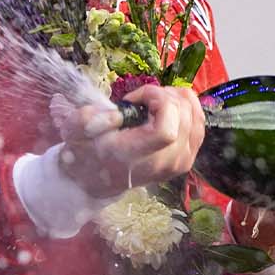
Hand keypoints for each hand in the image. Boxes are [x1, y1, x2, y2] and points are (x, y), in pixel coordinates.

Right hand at [50, 83, 205, 199]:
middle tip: (142, 98)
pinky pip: (199, 124)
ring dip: (176, 99)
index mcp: (137, 157)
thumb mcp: (75, 130)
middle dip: (164, 95)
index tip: (136, 98)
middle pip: (184, 116)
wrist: (98, 179)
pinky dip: (187, 108)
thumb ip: (87, 118)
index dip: (157, 101)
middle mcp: (165, 162)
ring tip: (154, 102)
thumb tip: (118, 113)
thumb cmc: (87, 151)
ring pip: (195, 116)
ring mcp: (180, 162)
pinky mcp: (188, 158)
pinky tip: (167, 108)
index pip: (166, 130)